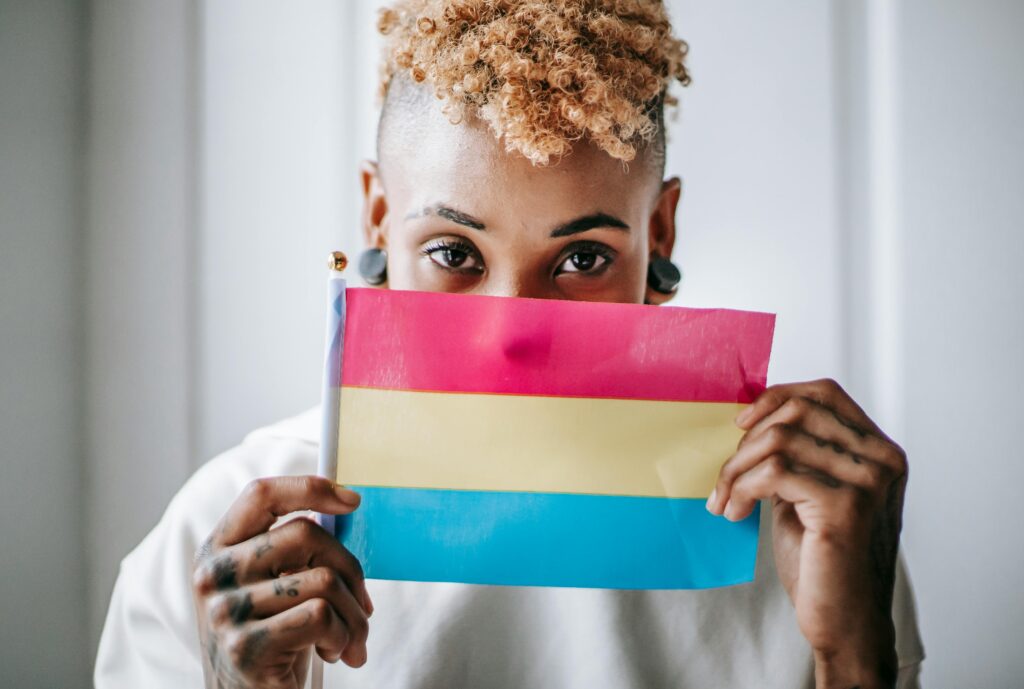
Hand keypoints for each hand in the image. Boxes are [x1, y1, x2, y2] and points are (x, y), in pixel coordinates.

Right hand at [192, 476, 371, 688]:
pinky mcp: (246, 648)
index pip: (261, 494)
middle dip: (350, 569)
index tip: (351, 501)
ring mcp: (226, 612)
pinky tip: (334, 654)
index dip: (310, 489)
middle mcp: (212, 575)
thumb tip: (345, 506)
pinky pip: (321, 618)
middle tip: (363, 603)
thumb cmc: (275, 639)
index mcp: (218, 549)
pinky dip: (343, 637)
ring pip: (323, 581)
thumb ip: (294, 549)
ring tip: (350, 638)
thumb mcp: (275, 586)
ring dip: (354, 615)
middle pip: (305, 535)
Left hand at [706, 379, 906, 688]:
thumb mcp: (811, 493)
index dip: (777, 397)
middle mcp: (882, 461)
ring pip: (780, 440)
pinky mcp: (844, 507)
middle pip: (798, 411)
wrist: (846, 622)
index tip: (740, 423)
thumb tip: (749, 419)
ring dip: (737, 469)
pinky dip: (742, 489)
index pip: (825, 393)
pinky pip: (773, 473)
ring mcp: (867, 482)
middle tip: (726, 476)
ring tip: (725, 499)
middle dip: (748, 440)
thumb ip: (799, 455)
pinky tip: (734, 514)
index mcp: (879, 452)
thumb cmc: (825, 560)